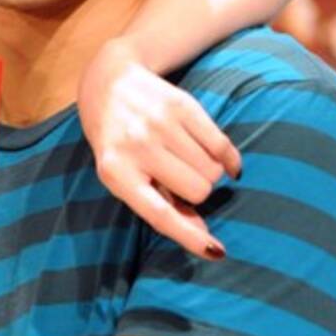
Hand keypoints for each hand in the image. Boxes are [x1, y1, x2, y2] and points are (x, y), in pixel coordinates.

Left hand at [77, 37, 240, 258]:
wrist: (108, 83)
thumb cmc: (118, 142)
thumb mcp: (125, 175)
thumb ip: (163, 206)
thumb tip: (206, 242)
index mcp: (116, 173)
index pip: (159, 214)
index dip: (189, 236)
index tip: (216, 251)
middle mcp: (137, 146)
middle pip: (198, 190)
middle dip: (197, 190)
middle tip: (179, 175)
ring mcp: (159, 123)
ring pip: (212, 169)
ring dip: (208, 170)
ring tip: (186, 158)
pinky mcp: (181, 104)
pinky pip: (221, 144)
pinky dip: (226, 157)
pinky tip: (221, 158)